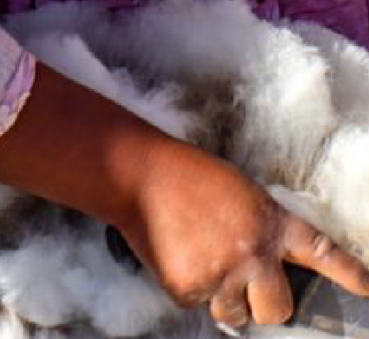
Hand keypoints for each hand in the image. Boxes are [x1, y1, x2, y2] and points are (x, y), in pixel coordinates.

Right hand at [0, 63, 368, 328]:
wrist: (137, 172)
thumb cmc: (184, 174)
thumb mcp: (237, 192)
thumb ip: (258, 229)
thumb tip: (262, 268)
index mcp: (271, 222)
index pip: (324, 254)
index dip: (350, 276)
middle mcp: (255, 252)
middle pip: (279, 308)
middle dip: (264, 305)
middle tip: (241, 283)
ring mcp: (223, 273)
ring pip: (234, 313)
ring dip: (220, 295)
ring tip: (195, 255)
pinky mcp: (190, 287)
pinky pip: (195, 303)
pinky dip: (185, 286)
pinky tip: (174, 253)